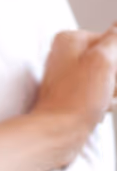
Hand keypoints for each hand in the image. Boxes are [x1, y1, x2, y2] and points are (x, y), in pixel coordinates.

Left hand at [31, 25, 116, 159]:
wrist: (59, 132)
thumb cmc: (78, 97)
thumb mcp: (103, 60)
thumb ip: (115, 38)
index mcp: (71, 40)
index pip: (114, 40)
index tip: (111, 77)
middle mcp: (67, 54)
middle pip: (112, 61)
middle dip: (115, 79)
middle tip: (107, 90)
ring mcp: (70, 75)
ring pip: (109, 79)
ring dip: (113, 92)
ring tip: (102, 101)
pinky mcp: (74, 94)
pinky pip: (101, 93)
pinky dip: (105, 102)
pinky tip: (99, 110)